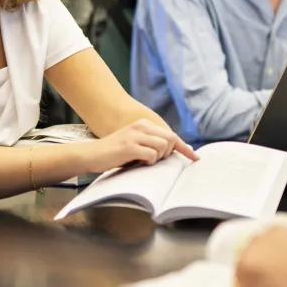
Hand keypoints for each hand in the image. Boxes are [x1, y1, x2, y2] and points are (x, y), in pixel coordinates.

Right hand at [83, 119, 198, 172]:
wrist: (90, 154)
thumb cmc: (113, 153)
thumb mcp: (134, 144)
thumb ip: (151, 145)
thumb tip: (173, 152)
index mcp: (143, 124)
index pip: (171, 135)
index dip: (185, 148)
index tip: (195, 158)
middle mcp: (141, 126)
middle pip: (170, 140)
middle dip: (168, 154)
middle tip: (154, 161)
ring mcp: (135, 135)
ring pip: (163, 147)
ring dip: (157, 158)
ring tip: (143, 161)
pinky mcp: (129, 146)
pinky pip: (151, 155)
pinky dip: (149, 162)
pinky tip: (138, 162)